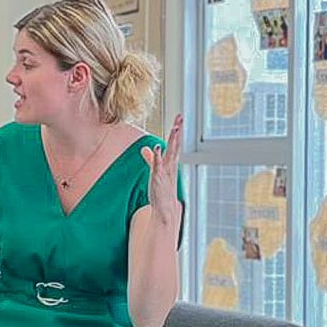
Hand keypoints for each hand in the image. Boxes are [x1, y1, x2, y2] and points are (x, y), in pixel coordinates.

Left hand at [140, 113, 183, 227]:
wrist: (165, 209)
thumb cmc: (161, 191)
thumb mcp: (155, 171)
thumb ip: (150, 158)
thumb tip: (145, 148)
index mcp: (170, 163)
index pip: (174, 143)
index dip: (176, 131)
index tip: (179, 118)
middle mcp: (170, 165)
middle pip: (175, 145)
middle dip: (177, 131)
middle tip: (180, 117)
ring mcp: (165, 171)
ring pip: (170, 153)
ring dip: (172, 141)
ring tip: (175, 128)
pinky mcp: (158, 178)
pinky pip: (158, 165)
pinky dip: (158, 156)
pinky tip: (157, 147)